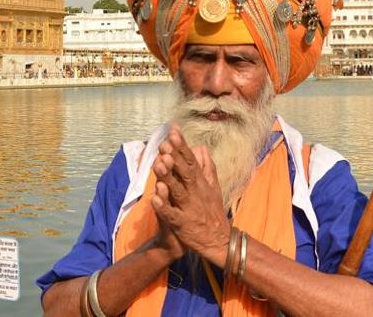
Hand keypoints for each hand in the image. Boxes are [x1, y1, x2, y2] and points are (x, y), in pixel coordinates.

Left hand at [150, 125, 231, 266]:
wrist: (218, 241)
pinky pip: (172, 215)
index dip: (182, 146)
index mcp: (201, 183)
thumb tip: (201, 147)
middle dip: (175, 157)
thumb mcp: (213, 187)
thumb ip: (206, 167)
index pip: (191, 160)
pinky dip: (164, 207)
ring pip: (177, 190)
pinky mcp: (182, 224)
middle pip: (185, 172)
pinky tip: (154, 198)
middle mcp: (195, 192)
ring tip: (158, 164)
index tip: (173, 131)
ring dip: (168, 178)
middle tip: (165, 143)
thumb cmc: (212, 212)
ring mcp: (189, 208)